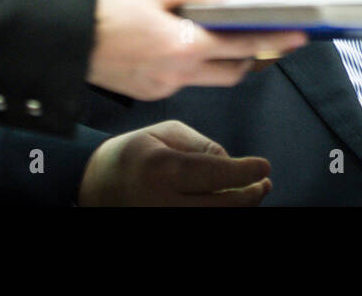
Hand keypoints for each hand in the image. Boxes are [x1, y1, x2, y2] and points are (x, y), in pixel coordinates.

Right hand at [78, 120, 271, 205]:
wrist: (97, 185)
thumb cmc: (134, 154)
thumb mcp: (165, 133)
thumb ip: (201, 145)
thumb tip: (231, 164)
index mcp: (162, 168)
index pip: (216, 173)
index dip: (246, 172)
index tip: (264, 166)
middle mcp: (162, 201)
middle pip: (222, 205)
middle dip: (250, 195)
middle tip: (264, 183)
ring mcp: (163, 221)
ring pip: (215, 220)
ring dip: (240, 208)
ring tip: (254, 193)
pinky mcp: (164, 229)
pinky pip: (201, 224)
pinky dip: (220, 214)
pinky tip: (231, 204)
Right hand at [87, 0, 307, 100]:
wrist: (64, 41)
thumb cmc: (105, 10)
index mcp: (182, 45)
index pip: (242, 44)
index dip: (275, 39)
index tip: (299, 33)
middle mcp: (178, 73)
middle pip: (234, 70)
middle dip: (258, 55)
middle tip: (277, 39)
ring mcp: (165, 86)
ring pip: (212, 79)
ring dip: (231, 62)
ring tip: (241, 40)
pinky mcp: (152, 92)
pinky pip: (188, 81)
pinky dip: (201, 66)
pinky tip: (196, 47)